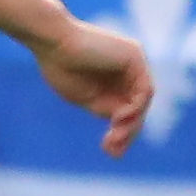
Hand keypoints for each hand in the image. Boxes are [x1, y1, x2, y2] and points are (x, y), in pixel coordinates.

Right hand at [34, 20, 153, 153]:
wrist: (51, 44)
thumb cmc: (61, 68)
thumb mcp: (89, 98)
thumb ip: (108, 109)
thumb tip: (125, 127)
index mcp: (115, 77)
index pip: (128, 109)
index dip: (122, 132)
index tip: (109, 150)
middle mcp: (129, 68)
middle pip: (137, 107)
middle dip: (127, 132)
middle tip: (112, 151)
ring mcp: (134, 61)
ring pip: (141, 101)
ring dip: (131, 124)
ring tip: (113, 138)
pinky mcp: (135, 57)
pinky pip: (144, 90)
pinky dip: (134, 108)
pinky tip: (118, 118)